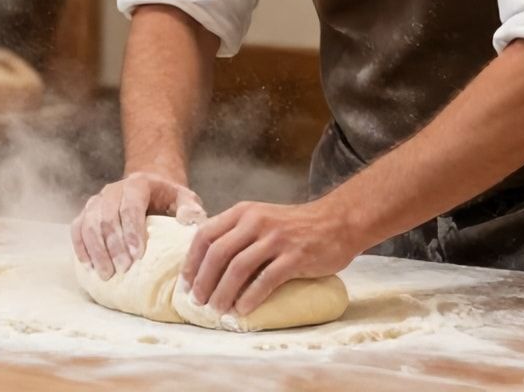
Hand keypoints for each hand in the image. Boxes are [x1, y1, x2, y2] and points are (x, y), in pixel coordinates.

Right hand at [70, 171, 204, 278]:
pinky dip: (81, 248)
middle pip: (107, 217)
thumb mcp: (184, 197)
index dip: (131, 231)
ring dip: (97, 251)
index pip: (130, 206)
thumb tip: (188, 220)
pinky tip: (88, 266)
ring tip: (106, 274)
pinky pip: (77, 229)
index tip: (137, 256)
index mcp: (137, 184)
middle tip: (122, 269)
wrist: (148, 189)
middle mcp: (113, 190)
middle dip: (114, 246)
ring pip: (89, 224)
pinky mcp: (86, 213)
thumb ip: (189, 207)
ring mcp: (97, 201)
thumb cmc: (167, 199)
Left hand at [181, 199, 360, 317]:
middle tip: (198, 302)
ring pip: (238, 268)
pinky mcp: (295, 256)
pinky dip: (251, 297)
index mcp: (243, 212)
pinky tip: (243, 310)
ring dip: (223, 293)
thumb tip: (207, 265)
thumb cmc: (295, 226)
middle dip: (203, 281)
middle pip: (218, 254)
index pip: (205, 235)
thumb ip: (237, 233)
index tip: (186, 283)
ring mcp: (276, 239)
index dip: (191, 262)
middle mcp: (256, 222)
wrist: (337, 222)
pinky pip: (266, 280)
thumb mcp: (261, 218)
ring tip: (218, 310)